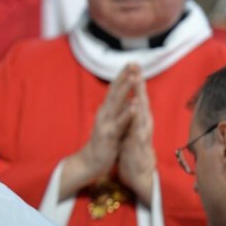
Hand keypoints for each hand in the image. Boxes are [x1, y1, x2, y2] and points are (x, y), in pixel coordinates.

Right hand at [61, 63, 139, 198]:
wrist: (91, 163)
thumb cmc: (104, 143)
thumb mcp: (112, 123)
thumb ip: (118, 111)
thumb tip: (126, 98)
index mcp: (107, 110)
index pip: (115, 89)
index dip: (123, 75)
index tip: (132, 62)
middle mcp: (104, 113)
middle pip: (115, 91)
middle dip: (124, 76)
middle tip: (132, 62)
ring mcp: (106, 123)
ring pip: (117, 104)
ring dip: (125, 90)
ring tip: (134, 78)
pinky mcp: (109, 135)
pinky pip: (120, 123)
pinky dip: (127, 114)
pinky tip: (134, 105)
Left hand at [118, 75, 155, 205]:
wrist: (138, 173)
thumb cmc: (133, 149)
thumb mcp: (130, 128)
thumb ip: (130, 114)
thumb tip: (127, 100)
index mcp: (139, 118)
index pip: (137, 96)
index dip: (134, 80)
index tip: (131, 64)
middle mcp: (143, 122)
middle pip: (141, 99)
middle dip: (139, 82)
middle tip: (136, 65)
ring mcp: (143, 132)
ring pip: (143, 111)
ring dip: (140, 95)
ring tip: (137, 80)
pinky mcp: (140, 144)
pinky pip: (139, 129)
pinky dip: (137, 118)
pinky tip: (135, 107)